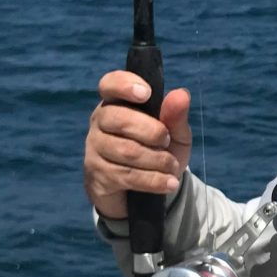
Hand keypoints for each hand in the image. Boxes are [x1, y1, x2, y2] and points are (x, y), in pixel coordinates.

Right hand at [84, 72, 191, 220]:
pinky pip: (127, 176)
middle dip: (151, 131)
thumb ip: (176, 115)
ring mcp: (95, 149)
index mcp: (117, 103)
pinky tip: (169, 183)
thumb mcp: (175, 133)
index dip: (125, 85)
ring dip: (158, 160)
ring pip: (126, 150)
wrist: (145, 192)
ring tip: (173, 166)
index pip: (110, 84)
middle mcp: (100, 122)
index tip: (146, 94)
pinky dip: (154, 180)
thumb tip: (181, 94)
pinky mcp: (97, 175)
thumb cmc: (159, 151)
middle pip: (118, 118)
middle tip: (167, 141)